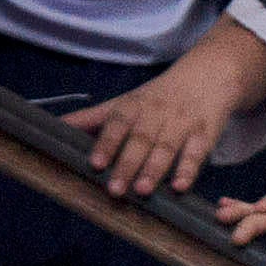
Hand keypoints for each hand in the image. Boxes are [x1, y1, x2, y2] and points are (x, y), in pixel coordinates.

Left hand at [66, 17, 265, 197]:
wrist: (209, 75)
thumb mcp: (126, 102)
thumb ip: (93, 118)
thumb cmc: (159, 96)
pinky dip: (189, 170)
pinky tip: (181, 186)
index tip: (95, 163)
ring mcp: (182, 124)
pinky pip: (197, 153)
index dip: (106, 142)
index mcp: (134, 106)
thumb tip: (56, 124)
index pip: (118, 123)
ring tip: (142, 191)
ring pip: (167, 148)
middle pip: (141, 140)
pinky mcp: (206, 134)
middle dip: (127, 164)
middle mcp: (157, 114)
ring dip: (155, 170)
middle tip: (115, 189)